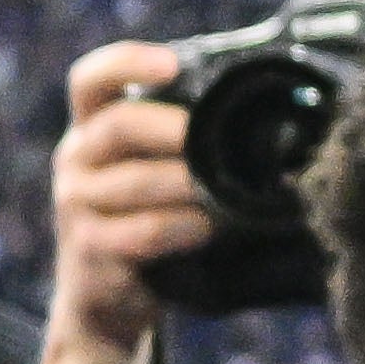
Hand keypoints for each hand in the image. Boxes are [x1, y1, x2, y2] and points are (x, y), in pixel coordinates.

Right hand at [34, 40, 202, 363]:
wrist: (109, 300)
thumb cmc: (154, 219)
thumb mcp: (161, 169)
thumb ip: (191, 134)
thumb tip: (290, 99)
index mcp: (93, 127)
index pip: (91, 78)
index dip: (127, 63)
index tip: (171, 66)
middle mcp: (75, 160)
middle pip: (116, 126)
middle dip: (172, 130)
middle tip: (212, 139)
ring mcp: (75, 206)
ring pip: (133, 182)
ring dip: (187, 186)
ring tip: (224, 195)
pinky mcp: (87, 250)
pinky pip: (140, 232)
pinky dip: (181, 228)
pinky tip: (206, 230)